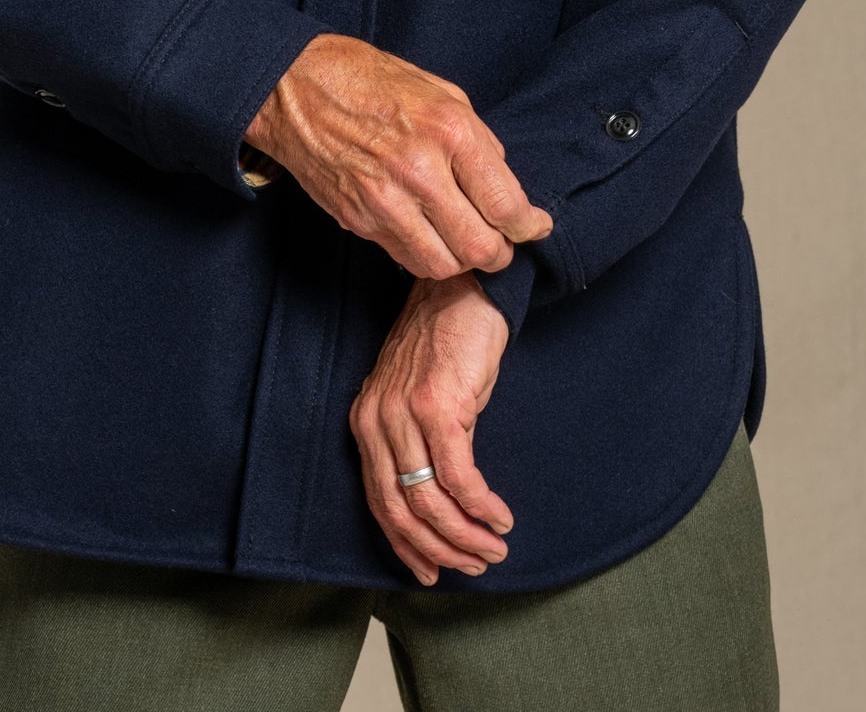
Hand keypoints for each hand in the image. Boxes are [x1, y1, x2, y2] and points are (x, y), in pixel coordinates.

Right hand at [244, 33, 552, 277]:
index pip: (506, 204)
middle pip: (479, 247)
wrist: (297, 87)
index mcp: (449, 131)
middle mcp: (419, 170)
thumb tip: (504, 185)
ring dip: (461, 260)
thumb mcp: (442, 92)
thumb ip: (477, 141)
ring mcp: (385, 200)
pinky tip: (428, 233)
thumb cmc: (372, 81)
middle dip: (499, 253)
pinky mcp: (358, 219)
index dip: (529, 226)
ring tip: (463, 241)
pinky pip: (405, 257)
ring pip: (443, 264)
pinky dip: (425, 255)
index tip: (534, 227)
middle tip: (501, 243)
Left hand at [349, 271, 512, 584]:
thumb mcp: (417, 401)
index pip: (378, 502)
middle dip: (438, 550)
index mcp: (366, 422)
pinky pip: (458, 476)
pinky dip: (481, 506)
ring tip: (493, 549)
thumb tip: (439, 508)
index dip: (406, 546)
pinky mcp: (438, 407)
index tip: (430, 574)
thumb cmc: (447, 347)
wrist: (464, 293)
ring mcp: (403, 414)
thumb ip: (415, 447)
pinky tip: (500, 517)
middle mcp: (376, 421)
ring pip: (429, 501)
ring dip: (465, 537)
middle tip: (473, 567)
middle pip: (400, 510)